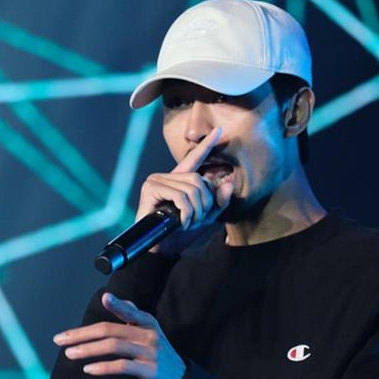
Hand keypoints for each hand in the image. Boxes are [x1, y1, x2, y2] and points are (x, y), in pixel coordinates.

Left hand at [53, 292, 185, 378]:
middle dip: (82, 334)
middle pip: (110, 330)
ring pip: (113, 346)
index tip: (105, 298)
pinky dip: (103, 367)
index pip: (128, 311)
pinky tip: (88, 369)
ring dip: (88, 350)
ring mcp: (150, 352)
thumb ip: (133, 316)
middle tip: (61, 339)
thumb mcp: (149, 332)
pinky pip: (122, 366)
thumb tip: (115, 299)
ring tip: (69, 353)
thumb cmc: (158, 354)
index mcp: (147, 322)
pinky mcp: (149, 370)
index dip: (117, 304)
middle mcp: (149, 334)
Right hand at [137, 126, 235, 253]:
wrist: (158, 247)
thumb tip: (228, 184)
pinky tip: (181, 222)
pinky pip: (180, 196)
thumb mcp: (204, 217)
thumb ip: (217, 202)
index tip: (219, 131)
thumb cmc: (178, 232)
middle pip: (197, 179)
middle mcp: (165, 176)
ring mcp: (156, 180)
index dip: (207, 145)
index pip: (194, 158)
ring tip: (188, 223)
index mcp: (177, 180)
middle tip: (198, 220)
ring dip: (195, 210)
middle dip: (204, 202)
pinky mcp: (150, 188)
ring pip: (190, 188)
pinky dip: (186, 212)